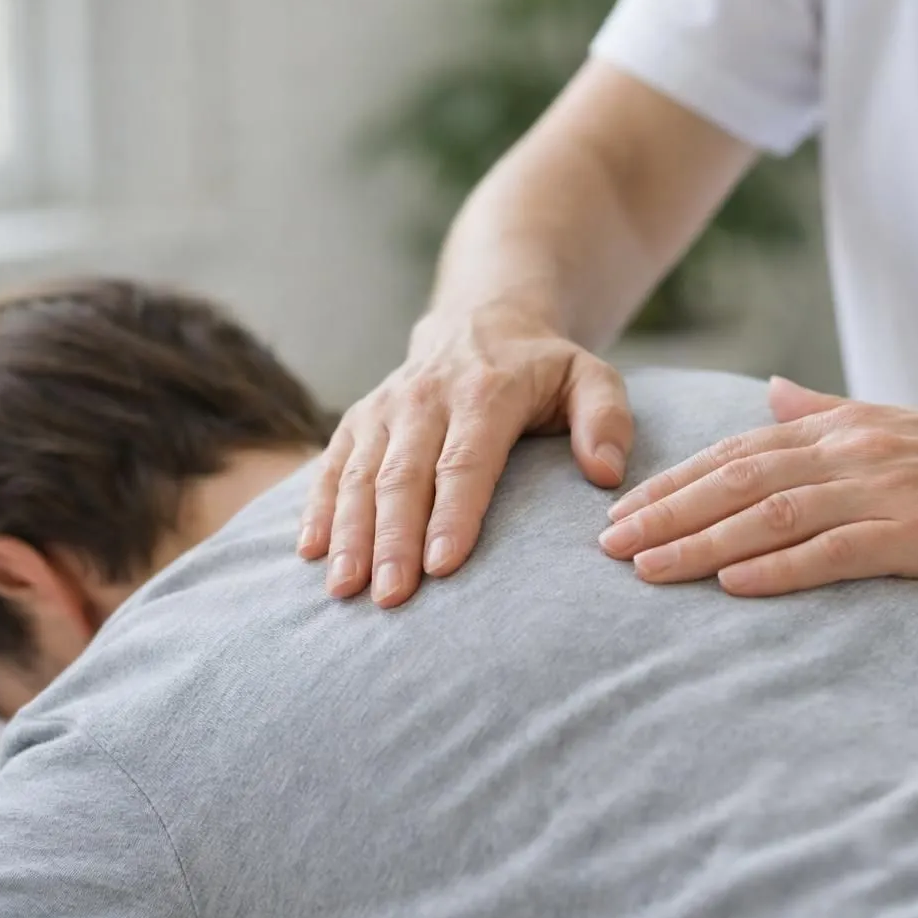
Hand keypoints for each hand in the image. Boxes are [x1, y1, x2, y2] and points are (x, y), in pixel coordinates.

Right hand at [302, 308, 633, 605]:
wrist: (480, 321)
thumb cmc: (543, 369)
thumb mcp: (590, 377)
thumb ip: (606, 419)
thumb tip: (606, 474)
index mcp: (485, 393)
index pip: (464, 461)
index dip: (453, 514)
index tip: (444, 565)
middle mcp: (425, 399)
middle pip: (403, 477)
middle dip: (394, 540)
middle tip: (391, 596)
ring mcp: (384, 410)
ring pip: (360, 476)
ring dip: (350, 534)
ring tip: (345, 589)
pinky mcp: (358, 421)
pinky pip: (332, 466)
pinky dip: (319, 508)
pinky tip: (310, 553)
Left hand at [598, 377, 917, 595]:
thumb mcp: (890, 424)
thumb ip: (821, 410)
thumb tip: (765, 391)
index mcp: (839, 428)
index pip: (735, 453)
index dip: (672, 483)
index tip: (618, 511)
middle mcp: (851, 452)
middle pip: (737, 480)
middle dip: (664, 512)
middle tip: (604, 545)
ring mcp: (884, 491)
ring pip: (772, 514)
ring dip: (701, 542)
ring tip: (644, 569)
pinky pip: (836, 551)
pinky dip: (780, 567)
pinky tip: (733, 584)